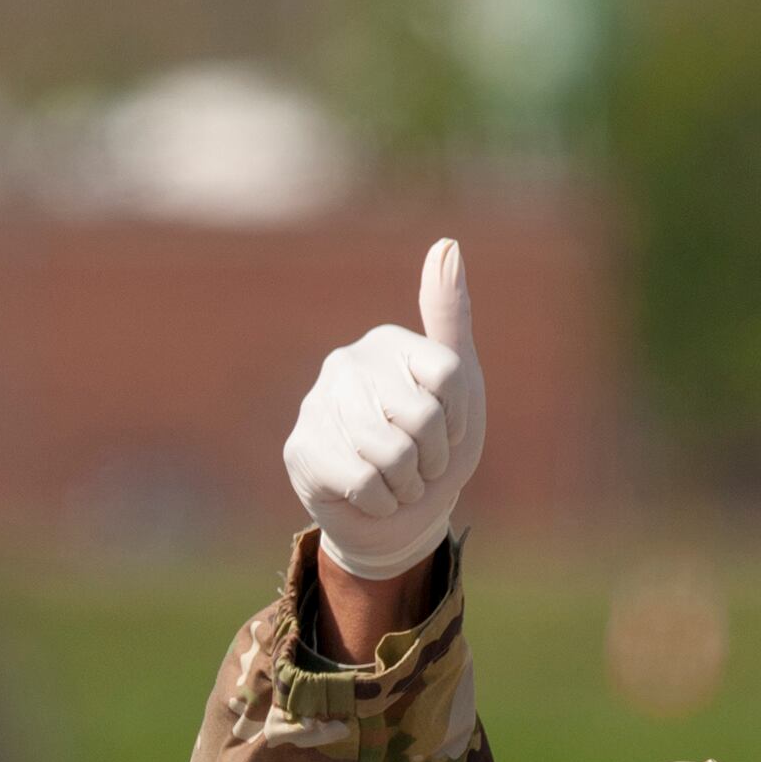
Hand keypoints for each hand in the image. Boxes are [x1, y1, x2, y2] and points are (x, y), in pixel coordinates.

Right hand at [283, 238, 484, 581]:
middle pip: (423, 417)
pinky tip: (371, 495)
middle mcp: (347, 364)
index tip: (450, 431)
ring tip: (396, 480)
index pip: (448, 376)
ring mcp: (318, 405)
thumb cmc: (434, 447)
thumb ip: (450, 315)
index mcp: (389, 342)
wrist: (398, 519)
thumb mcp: (460, 385)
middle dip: (432, 457)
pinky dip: (381, 502)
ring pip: (393, 452)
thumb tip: (447, 242)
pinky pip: (364, 481)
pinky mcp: (301, 449)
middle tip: (419, 464)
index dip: (459, 419)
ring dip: (407, 483)